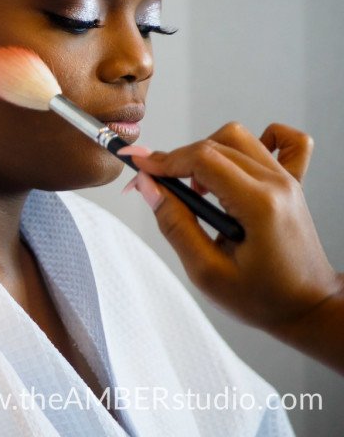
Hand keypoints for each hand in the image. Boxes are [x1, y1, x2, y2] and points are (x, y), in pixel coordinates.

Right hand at [121, 122, 343, 372]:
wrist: (307, 307)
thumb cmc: (263, 297)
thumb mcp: (206, 271)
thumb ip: (174, 224)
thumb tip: (148, 187)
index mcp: (258, 205)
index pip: (202, 159)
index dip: (164, 159)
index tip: (138, 164)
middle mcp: (277, 185)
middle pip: (215, 144)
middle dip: (177, 159)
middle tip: (156, 182)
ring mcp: (289, 181)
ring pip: (239, 138)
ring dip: (207, 152)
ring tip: (198, 186)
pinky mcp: (295, 184)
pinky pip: (287, 142)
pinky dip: (261, 138)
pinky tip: (239, 161)